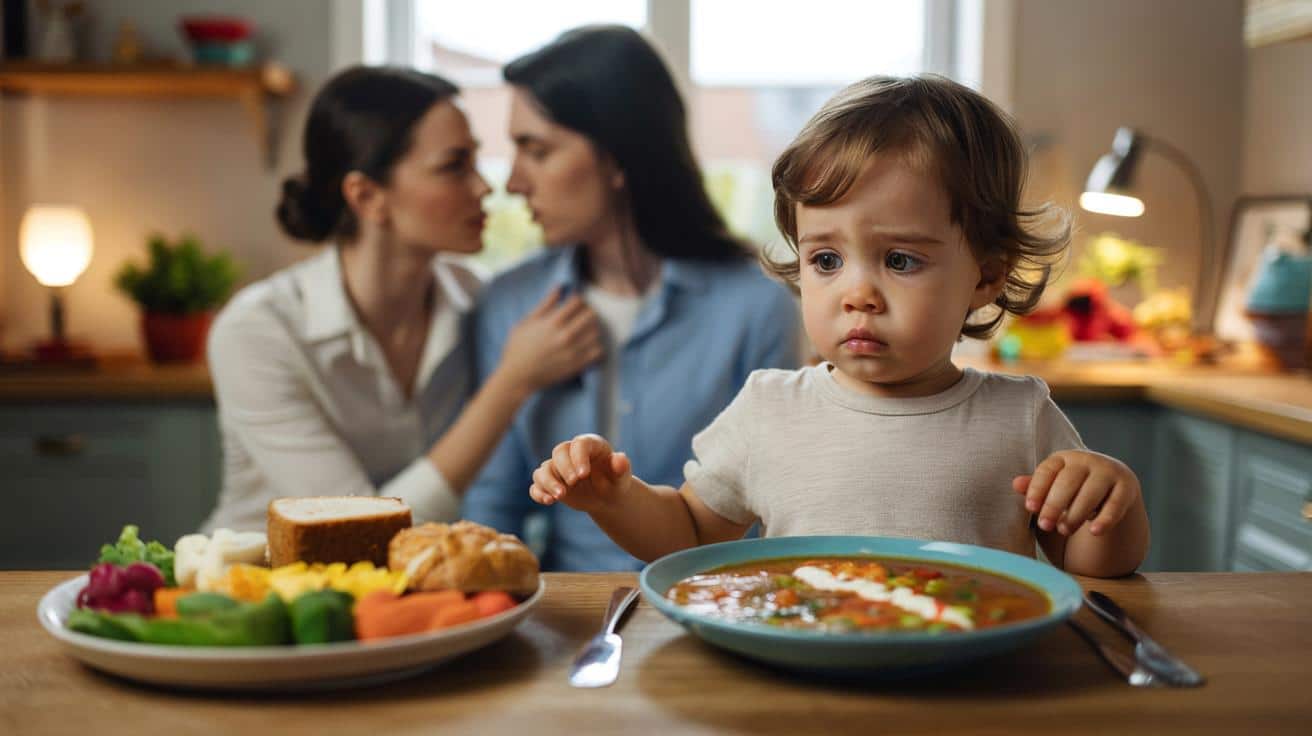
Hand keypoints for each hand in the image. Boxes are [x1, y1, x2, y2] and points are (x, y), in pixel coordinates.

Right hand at [498, 287, 602, 389]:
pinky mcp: (576, 366)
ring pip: (596, 332)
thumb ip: (545, 304)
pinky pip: (598, 352)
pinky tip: (586, 345)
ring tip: (583, 329)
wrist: (517, 377)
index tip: (573, 303)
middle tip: (580, 315)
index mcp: (552, 323)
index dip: (577, 299)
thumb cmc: (517, 348)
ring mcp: (573, 352)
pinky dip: (595, 346)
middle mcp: (565, 336)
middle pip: (591, 315)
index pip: (578, 302)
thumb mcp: (526, 322)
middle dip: (587, 311)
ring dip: (592, 328)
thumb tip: (559, 287)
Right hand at [529, 433, 632, 513]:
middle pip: (559, 453)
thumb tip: (620, 458)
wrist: (607, 497)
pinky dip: (538, 493)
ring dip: (548, 482)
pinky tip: (548, 501)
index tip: (584, 475)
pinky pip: (536, 485)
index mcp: (590, 445)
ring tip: (559, 497)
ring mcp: (558, 468)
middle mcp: (571, 454)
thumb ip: (621, 467)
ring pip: (544, 469)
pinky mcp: (550, 483)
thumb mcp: (621, 477)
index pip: (579, 444)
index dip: (579, 457)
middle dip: (564, 468)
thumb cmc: (615, 482)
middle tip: (573, 484)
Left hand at [1013, 450, 1140, 536]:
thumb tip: (1016, 484)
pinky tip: (1095, 532)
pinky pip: (1115, 504)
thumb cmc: (1072, 487)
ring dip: (1076, 514)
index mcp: (1064, 458)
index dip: (1037, 488)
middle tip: (1045, 525)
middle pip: (1068, 482)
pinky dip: (1106, 519)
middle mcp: (1087, 461)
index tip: (1030, 508)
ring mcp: (1108, 472)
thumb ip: (1036, 486)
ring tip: (1064, 531)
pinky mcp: (1126, 487)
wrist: (1112, 484)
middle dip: (1054, 505)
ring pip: (1090, 494)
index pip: (1047, 470)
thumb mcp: (1053, 485)